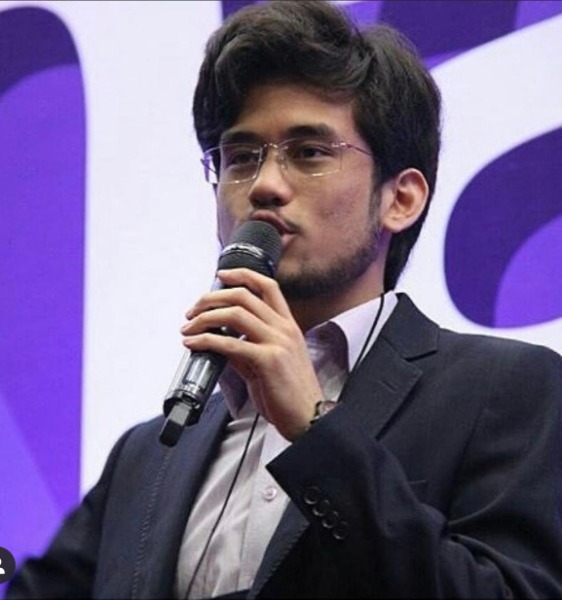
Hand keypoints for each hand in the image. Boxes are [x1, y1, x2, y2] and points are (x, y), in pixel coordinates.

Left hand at [181, 268, 322, 440]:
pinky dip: (206, 340)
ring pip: (235, 314)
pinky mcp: (268, 361)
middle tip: (192, 310)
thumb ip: (246, 347)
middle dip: (212, 298)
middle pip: (244, 296)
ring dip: (204, 317)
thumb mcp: (270, 362)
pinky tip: (193, 344)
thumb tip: (219, 340)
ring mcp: (278, 343)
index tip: (221, 275)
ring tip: (188, 328)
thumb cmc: (290, 393)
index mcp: (288, 326)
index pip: (267, 286)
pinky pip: (230, 343)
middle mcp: (285, 329)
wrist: (308, 418)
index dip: (243, 275)